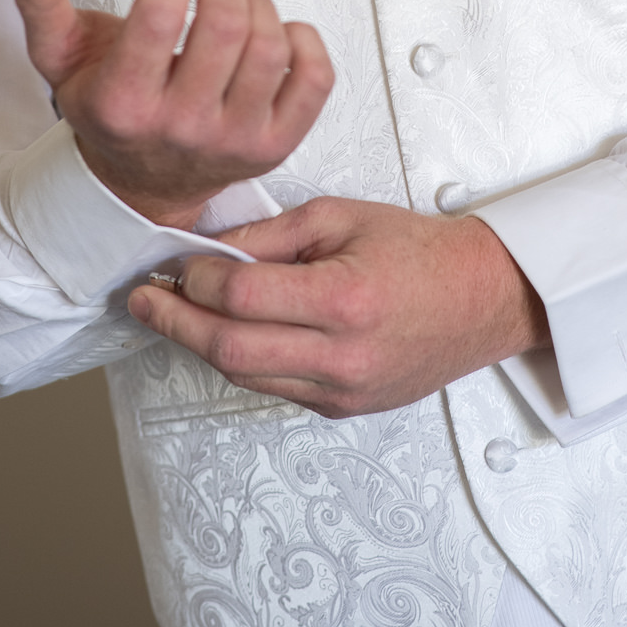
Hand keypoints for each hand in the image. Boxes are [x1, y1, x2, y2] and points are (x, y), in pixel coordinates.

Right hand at [9, 0, 333, 229]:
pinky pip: (314, 78)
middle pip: (226, 26)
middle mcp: (182, 127)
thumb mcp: (61, 60)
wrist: (141, 189)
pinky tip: (274, 31)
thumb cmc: (107, 110)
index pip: (158, 15)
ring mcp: (236, 140)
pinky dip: (303, 39)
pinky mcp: (277, 145)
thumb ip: (41, 2)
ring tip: (234, 1)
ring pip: (270, 46)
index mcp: (125, 103)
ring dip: (257, 2)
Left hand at [127, 196, 548, 417]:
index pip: (241, 299)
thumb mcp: (342, 217)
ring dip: (201, 346)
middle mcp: (342, 356)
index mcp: (344, 300)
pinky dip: (243, 361)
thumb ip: (271, 235)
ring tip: (172, 316)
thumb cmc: (420, 251)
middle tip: (143, 301)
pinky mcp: (343, 408)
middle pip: (230, 350)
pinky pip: (275, 388)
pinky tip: (226, 335)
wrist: (482, 298)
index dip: (196, 281)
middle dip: (175, 323)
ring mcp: (342, 391)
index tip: (175, 263)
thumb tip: (210, 249)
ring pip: (245, 377)